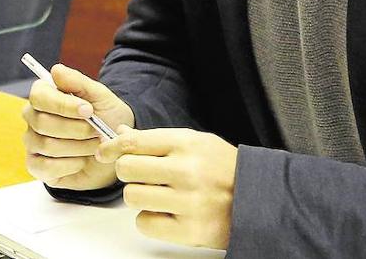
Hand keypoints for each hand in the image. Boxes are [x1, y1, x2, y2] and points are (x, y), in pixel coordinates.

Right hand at [21, 63, 134, 190]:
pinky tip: (82, 160)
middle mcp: (33, 117)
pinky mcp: (37, 166)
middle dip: (76, 129)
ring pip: (46, 146)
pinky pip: (45, 168)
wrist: (116, 147)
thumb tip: (55, 70)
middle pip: (42, 123)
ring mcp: (33, 143)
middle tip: (97, 131)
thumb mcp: (100, 96)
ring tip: (95, 145)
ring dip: (77, 148)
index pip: (39, 97)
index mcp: (44, 95)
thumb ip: (78, 82)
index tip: (88, 110)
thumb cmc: (106, 117)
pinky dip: (69, 165)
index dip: (64, 105)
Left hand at [97, 128, 237, 249]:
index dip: (112, 148)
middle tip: (142, 176)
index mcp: (186, 144)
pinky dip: (150, 220)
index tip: (105, 153)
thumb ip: (157, 140)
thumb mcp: (196, 142)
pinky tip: (167, 213)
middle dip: (128, 172)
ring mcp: (188, 202)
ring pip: (132, 197)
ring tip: (160, 195)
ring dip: (140, 197)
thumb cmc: (224, 169)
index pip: (133, 142)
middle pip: (126, 169)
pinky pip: (144, 224)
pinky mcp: (189, 231)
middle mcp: (186, 171)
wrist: (260, 199)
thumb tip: (120, 135)